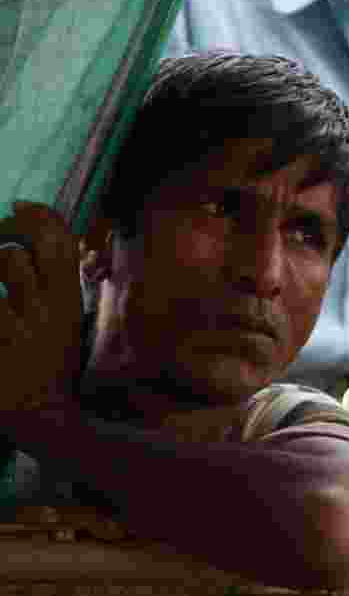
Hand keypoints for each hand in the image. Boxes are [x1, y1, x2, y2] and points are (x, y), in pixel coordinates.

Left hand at [0, 202, 83, 416]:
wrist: (41, 415)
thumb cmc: (51, 367)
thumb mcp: (66, 324)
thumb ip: (58, 288)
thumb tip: (45, 251)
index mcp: (70, 301)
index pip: (62, 242)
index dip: (40, 216)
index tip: (21, 207)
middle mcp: (49, 306)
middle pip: (28, 247)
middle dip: (8, 231)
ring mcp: (20, 323)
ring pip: (6, 265)